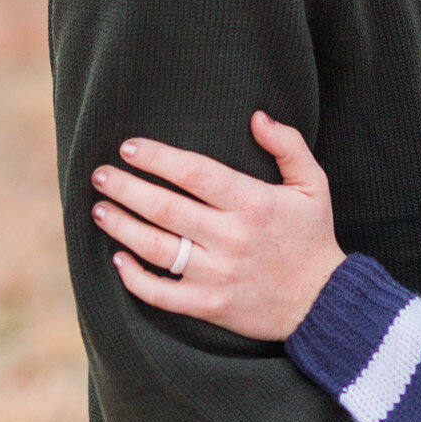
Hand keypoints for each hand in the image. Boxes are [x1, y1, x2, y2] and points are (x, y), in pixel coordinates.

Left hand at [90, 112, 344, 340]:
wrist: (321, 301)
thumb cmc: (312, 235)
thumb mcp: (313, 183)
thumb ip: (288, 145)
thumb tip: (257, 116)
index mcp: (253, 203)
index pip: (194, 173)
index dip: (158, 158)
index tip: (129, 147)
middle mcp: (230, 237)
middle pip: (165, 208)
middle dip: (126, 188)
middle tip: (100, 175)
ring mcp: (217, 274)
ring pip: (156, 249)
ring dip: (122, 227)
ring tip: (99, 209)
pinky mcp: (209, 304)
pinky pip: (161, 293)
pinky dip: (134, 277)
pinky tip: (117, 258)